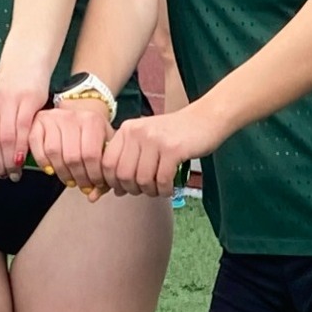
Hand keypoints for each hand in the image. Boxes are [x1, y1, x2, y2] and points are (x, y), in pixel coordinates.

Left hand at [0, 79, 49, 182]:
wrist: (23, 73)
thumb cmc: (5, 103)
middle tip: (3, 176)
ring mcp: (6, 99)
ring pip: (6, 139)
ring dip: (9, 161)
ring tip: (13, 172)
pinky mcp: (27, 99)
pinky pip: (22, 129)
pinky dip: (22, 149)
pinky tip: (22, 161)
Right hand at [28, 99, 112, 197]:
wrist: (78, 112)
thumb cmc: (92, 133)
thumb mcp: (104, 146)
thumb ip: (103, 171)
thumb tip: (93, 197)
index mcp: (93, 120)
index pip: (91, 155)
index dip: (93, 176)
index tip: (95, 185)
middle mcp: (72, 116)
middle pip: (72, 156)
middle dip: (79, 178)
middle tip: (82, 186)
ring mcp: (53, 117)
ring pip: (54, 152)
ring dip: (62, 173)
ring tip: (69, 180)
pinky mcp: (38, 121)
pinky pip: (36, 144)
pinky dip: (42, 161)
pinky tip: (51, 170)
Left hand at [102, 108, 220, 198]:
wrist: (205, 119)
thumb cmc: (174, 135)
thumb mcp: (145, 141)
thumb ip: (127, 162)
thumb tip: (110, 192)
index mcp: (127, 129)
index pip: (107, 163)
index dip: (112, 182)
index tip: (123, 189)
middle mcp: (137, 132)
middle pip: (123, 175)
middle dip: (132, 189)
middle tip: (144, 190)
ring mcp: (155, 139)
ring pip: (142, 179)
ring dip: (150, 191)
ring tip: (158, 189)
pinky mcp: (173, 149)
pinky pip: (162, 180)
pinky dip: (164, 190)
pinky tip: (169, 188)